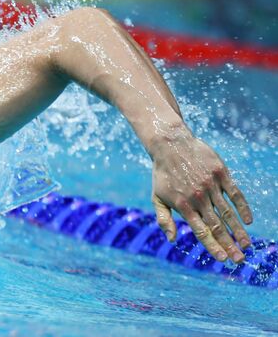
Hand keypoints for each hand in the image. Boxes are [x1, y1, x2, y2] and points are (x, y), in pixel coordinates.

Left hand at [151, 133, 252, 262]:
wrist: (170, 145)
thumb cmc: (162, 174)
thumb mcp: (157, 197)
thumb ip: (164, 219)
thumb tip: (171, 240)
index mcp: (183, 205)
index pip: (201, 231)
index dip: (213, 246)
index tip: (223, 259)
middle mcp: (198, 198)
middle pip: (217, 226)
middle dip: (229, 245)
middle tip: (240, 259)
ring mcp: (210, 185)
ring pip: (228, 213)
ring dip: (239, 230)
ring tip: (247, 244)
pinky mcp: (220, 174)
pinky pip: (235, 194)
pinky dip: (243, 208)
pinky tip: (248, 221)